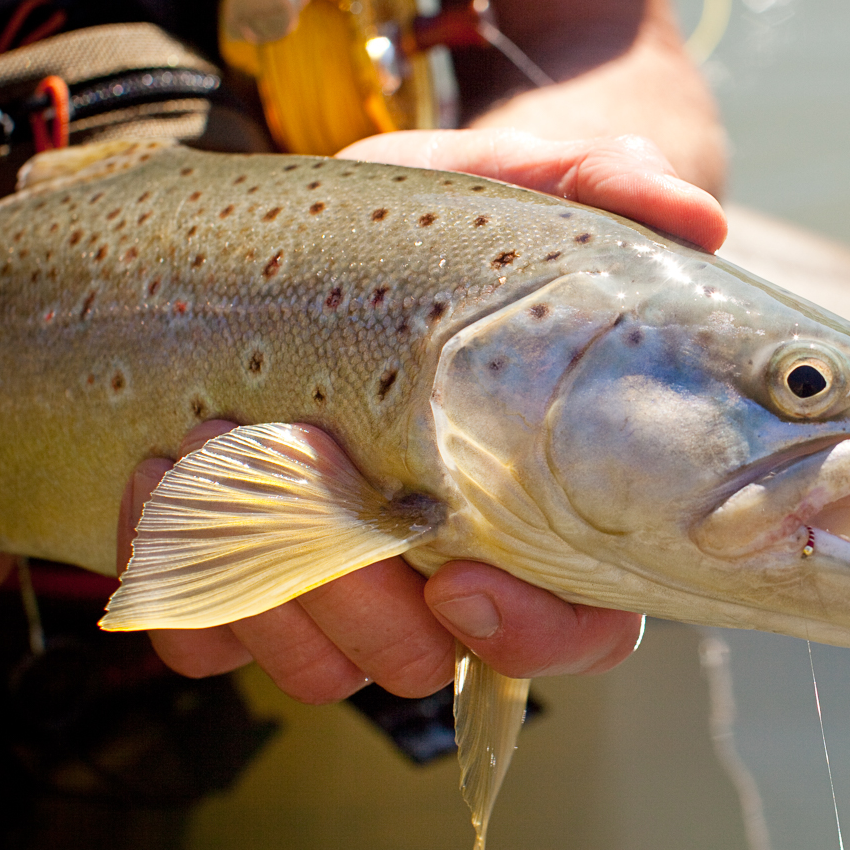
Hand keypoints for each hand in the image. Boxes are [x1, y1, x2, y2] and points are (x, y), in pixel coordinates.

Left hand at [136, 129, 717, 700]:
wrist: (333, 236)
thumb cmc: (452, 226)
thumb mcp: (513, 182)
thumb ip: (605, 182)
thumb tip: (694, 212)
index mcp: (548, 510)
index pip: (581, 630)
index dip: (533, 632)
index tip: (460, 577)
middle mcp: (452, 567)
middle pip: (425, 661)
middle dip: (356, 593)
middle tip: (300, 457)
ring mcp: (347, 584)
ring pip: (318, 666)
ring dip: (255, 573)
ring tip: (204, 439)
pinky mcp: (244, 575)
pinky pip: (207, 634)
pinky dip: (170, 572)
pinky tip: (155, 472)